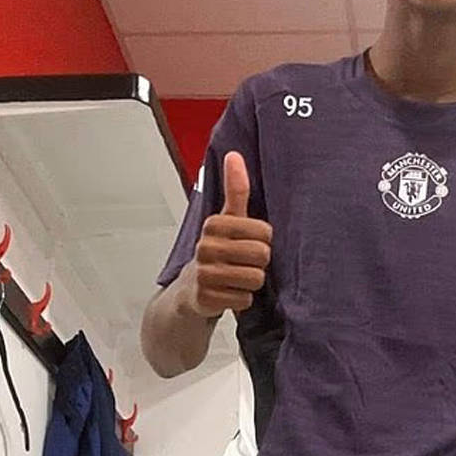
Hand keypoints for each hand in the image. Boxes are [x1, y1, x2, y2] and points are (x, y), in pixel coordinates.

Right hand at [189, 152, 272, 316]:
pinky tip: (229, 292)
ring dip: (252, 282)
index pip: (264, 232)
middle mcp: (206, 247)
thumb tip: (234, 155)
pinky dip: (242, 299)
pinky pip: (244, 300)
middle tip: (244, 263)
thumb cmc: (217, 251)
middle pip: (262, 255)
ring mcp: (205, 274)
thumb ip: (235, 190)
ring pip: (255, 279)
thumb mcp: (227, 219)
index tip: (249, 242)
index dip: (264, 240)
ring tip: (237, 277)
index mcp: (214, 224)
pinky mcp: (206, 298)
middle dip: (259, 263)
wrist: (191, 289)